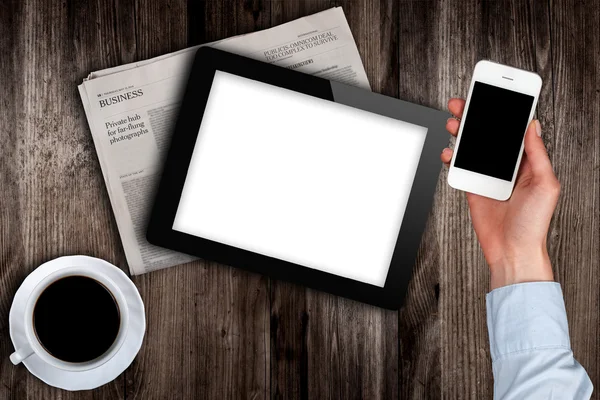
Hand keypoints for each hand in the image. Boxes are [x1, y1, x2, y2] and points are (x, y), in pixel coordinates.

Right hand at [441, 98, 559, 289]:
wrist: (513, 250)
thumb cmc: (534, 223)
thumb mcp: (546, 183)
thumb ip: (537, 154)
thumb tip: (533, 125)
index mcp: (527, 162)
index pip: (514, 129)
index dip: (506, 111)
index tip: (496, 94)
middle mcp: (507, 166)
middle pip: (489, 134)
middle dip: (476, 116)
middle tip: (465, 102)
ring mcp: (488, 175)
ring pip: (471, 146)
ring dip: (461, 132)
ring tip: (454, 122)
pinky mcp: (472, 186)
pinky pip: (460, 166)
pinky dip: (452, 156)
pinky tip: (449, 151)